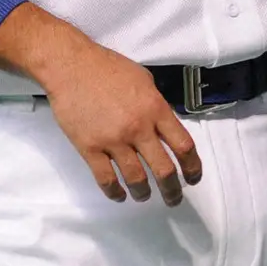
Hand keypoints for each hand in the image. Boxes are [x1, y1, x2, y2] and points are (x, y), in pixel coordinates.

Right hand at [42, 37, 202, 206]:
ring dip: (144, 193)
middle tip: (173, 197)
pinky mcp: (90, 149)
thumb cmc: (109, 68)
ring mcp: (114, 141)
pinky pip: (106, 179)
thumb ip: (157, 104)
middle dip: (172, 189)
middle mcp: (139, 128)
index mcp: (156, 109)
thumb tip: (165, 123)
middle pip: (163, 169)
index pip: (183, 144)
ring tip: (146, 197)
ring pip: (136, 179)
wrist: (73, 67)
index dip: (192, 166)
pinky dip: (115, 192)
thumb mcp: (145, 80)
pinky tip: (120, 195)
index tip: (194, 177)